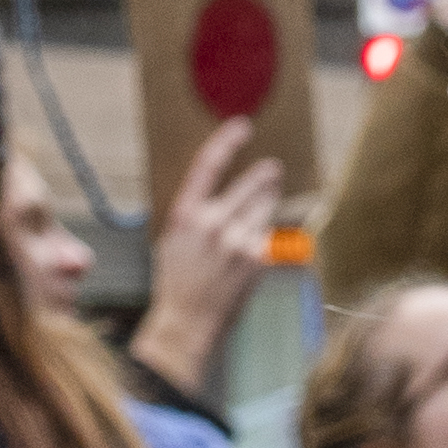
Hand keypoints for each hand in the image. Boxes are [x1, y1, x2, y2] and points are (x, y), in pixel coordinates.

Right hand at [137, 116, 283, 399]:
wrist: (187, 320)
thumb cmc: (177, 282)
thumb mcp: (174, 239)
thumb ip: (196, 215)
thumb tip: (219, 195)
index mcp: (186, 214)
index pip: (208, 165)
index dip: (226, 142)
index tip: (241, 127)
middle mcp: (212, 222)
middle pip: (251, 185)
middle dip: (266, 177)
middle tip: (273, 170)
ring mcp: (237, 241)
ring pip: (265, 210)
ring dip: (269, 204)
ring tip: (264, 206)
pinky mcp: (256, 259)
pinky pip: (271, 236)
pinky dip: (269, 236)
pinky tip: (260, 244)